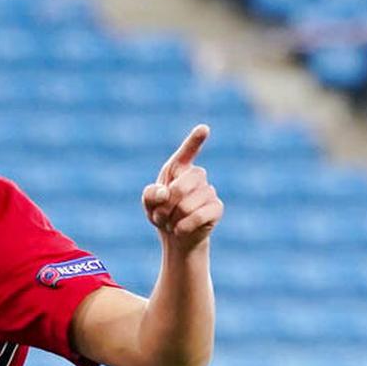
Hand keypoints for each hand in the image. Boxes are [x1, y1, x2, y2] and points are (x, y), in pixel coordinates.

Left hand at [142, 124, 224, 251]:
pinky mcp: (217, 208)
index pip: (187, 152)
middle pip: (181, 186)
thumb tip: (164, 192)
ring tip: (171, 222)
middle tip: (160, 215)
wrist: (176, 237)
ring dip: (173, 218)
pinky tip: (180, 229)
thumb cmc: (162, 214)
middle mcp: (197, 176)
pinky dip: (183, 227)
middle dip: (166, 205)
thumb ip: (150, 194)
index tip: (204, 128)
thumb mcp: (149, 204)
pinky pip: (199, 216)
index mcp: (178, 169)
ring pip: (188, 204)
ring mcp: (209, 191)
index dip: (195, 140)